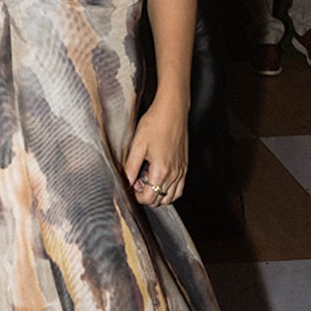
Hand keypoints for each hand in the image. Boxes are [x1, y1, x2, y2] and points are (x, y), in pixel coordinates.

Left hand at [126, 93, 188, 207]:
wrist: (172, 110)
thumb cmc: (156, 122)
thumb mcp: (137, 144)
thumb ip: (131, 166)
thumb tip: (126, 182)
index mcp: (161, 170)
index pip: (149, 198)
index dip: (136, 196)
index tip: (130, 186)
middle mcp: (174, 173)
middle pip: (159, 200)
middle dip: (146, 195)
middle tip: (137, 181)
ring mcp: (181, 170)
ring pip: (171, 197)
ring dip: (158, 194)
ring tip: (148, 180)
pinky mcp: (185, 166)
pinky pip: (180, 189)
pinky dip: (170, 190)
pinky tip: (160, 179)